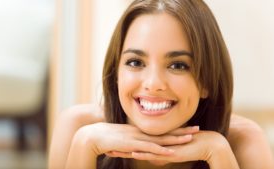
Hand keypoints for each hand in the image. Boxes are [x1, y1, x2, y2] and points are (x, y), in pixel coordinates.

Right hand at [75, 122, 198, 157]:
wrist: (93, 136)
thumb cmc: (107, 139)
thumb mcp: (124, 139)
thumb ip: (133, 143)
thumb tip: (139, 148)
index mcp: (141, 131)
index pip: (162, 130)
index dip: (175, 129)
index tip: (188, 127)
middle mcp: (142, 133)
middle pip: (165, 132)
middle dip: (182, 131)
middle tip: (197, 129)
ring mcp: (138, 138)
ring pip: (161, 139)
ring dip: (176, 140)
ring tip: (191, 139)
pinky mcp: (132, 145)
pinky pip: (149, 148)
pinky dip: (161, 150)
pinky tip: (171, 153)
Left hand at [116, 130, 237, 168]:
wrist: (208, 143)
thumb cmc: (191, 147)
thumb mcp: (172, 153)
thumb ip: (162, 155)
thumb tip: (154, 160)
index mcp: (156, 142)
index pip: (138, 144)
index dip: (125, 145)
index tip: (113, 145)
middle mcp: (157, 143)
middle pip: (135, 145)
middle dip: (121, 147)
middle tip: (107, 147)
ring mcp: (163, 146)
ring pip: (141, 149)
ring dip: (126, 151)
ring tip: (112, 151)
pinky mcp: (170, 151)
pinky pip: (154, 153)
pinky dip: (143, 153)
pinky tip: (133, 154)